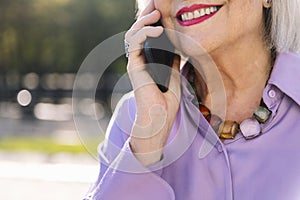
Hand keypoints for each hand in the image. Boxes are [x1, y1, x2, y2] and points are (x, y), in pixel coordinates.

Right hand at [124, 1, 180, 165]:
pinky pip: (135, 43)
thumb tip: (177, 46)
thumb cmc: (167, 101)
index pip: (147, 36)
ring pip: (133, 34)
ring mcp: (135, 62)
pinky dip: (144, 33)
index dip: (152, 22)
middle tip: (156, 6)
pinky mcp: (134, 66)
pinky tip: (157, 29)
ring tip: (157, 14)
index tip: (162, 11)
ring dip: (144, 21)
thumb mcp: (174, 74)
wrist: (160, 117)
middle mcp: (140, 60)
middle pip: (138, 31)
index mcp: (148, 61)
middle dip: (146, 16)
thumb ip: (172, 60)